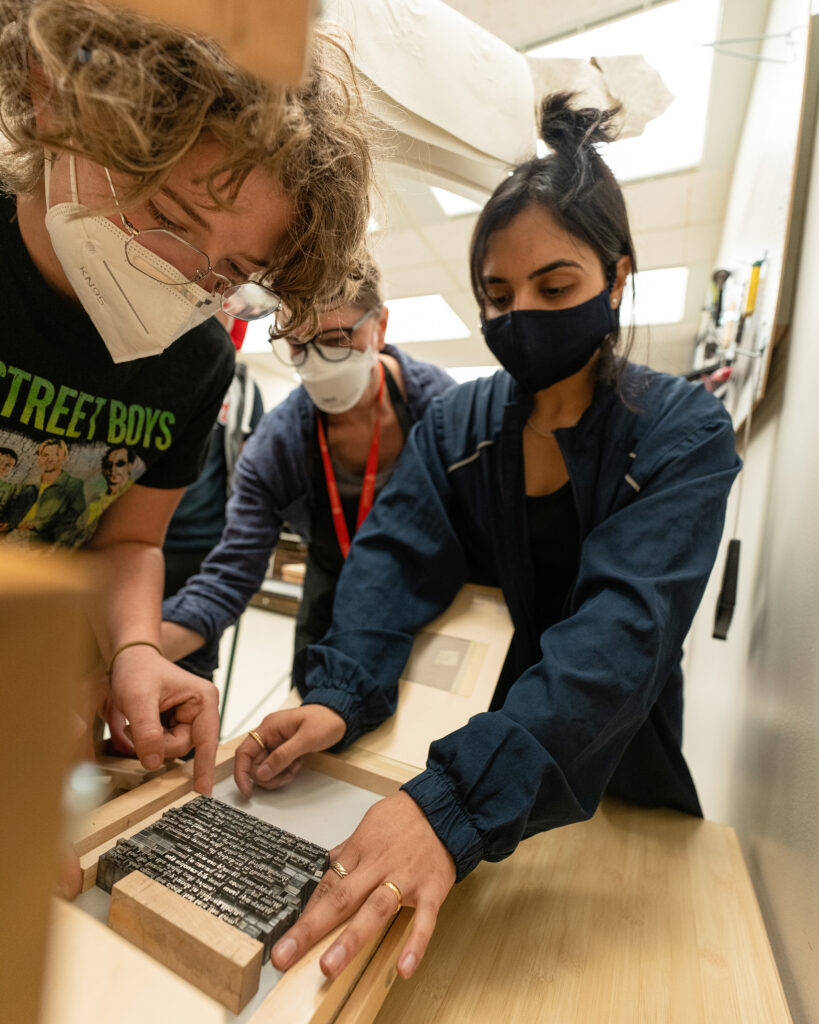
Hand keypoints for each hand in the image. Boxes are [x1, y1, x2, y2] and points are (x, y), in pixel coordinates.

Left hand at [109, 645, 219, 793]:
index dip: (203, 768)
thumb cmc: (137, 670)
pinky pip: (163, 745)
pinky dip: (148, 739)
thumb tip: (153, 763)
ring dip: (150, 741)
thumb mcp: (138, 699)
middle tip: (137, 725)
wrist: (128, 658)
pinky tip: (141, 724)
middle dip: (157, 743)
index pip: (206, 741)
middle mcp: (201, 710)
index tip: (203, 793)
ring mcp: (189, 718)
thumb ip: (147, 732)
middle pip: (183, 747)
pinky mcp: (177, 724)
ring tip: (137, 720)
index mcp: (204, 700)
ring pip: (171, 749)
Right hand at [234, 704, 346, 797]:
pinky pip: (275, 766)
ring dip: (278, 775)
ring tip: (295, 769)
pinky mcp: (282, 748)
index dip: (241, 773)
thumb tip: (261, 774)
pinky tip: (297, 765)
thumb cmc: (325, 721)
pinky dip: (284, 771)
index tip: (246, 791)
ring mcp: (275, 742)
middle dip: (268, 776)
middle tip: (286, 777)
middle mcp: (268, 734)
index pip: (244, 752)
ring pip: (265, 768)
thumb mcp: (306, 739)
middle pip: (254, 764)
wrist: (339, 716)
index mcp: (269, 727)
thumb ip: (283, 756)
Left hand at [271, 791, 455, 980]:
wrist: (447, 807)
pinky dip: (415, 944)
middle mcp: (379, 866)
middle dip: (312, 928)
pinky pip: (423, 920)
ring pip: (374, 911)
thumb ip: (350, 848)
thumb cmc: (407, 816)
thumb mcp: (369, 822)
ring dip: (351, 939)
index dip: (307, 912)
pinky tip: (404, 967)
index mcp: (361, 850)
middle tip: (287, 954)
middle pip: (341, 899)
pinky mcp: (431, 890)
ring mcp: (405, 879)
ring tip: (330, 966)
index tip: (287, 938)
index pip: (328, 885)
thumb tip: (330, 862)